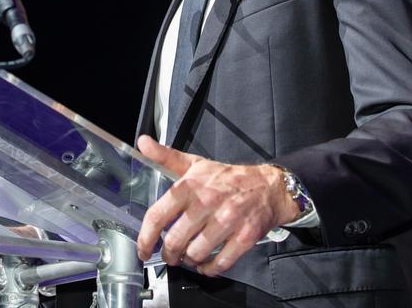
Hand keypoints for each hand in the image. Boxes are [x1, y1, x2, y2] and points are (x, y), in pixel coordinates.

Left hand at [134, 135, 298, 275]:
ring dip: (188, 261)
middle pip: (175, 241)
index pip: (157, 215)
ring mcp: (227, 220)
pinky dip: (209, 269)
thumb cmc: (227, 178)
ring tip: (189, 256)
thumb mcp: (195, 163)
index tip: (143, 249)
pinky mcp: (244, 236)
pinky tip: (206, 264)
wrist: (268, 186)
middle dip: (169, 254)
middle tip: (170, 255)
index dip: (145, 238)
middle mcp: (207, 203)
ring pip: (196, 254)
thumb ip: (166, 156)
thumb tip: (143, 143)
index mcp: (190, 186)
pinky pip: (220, 262)